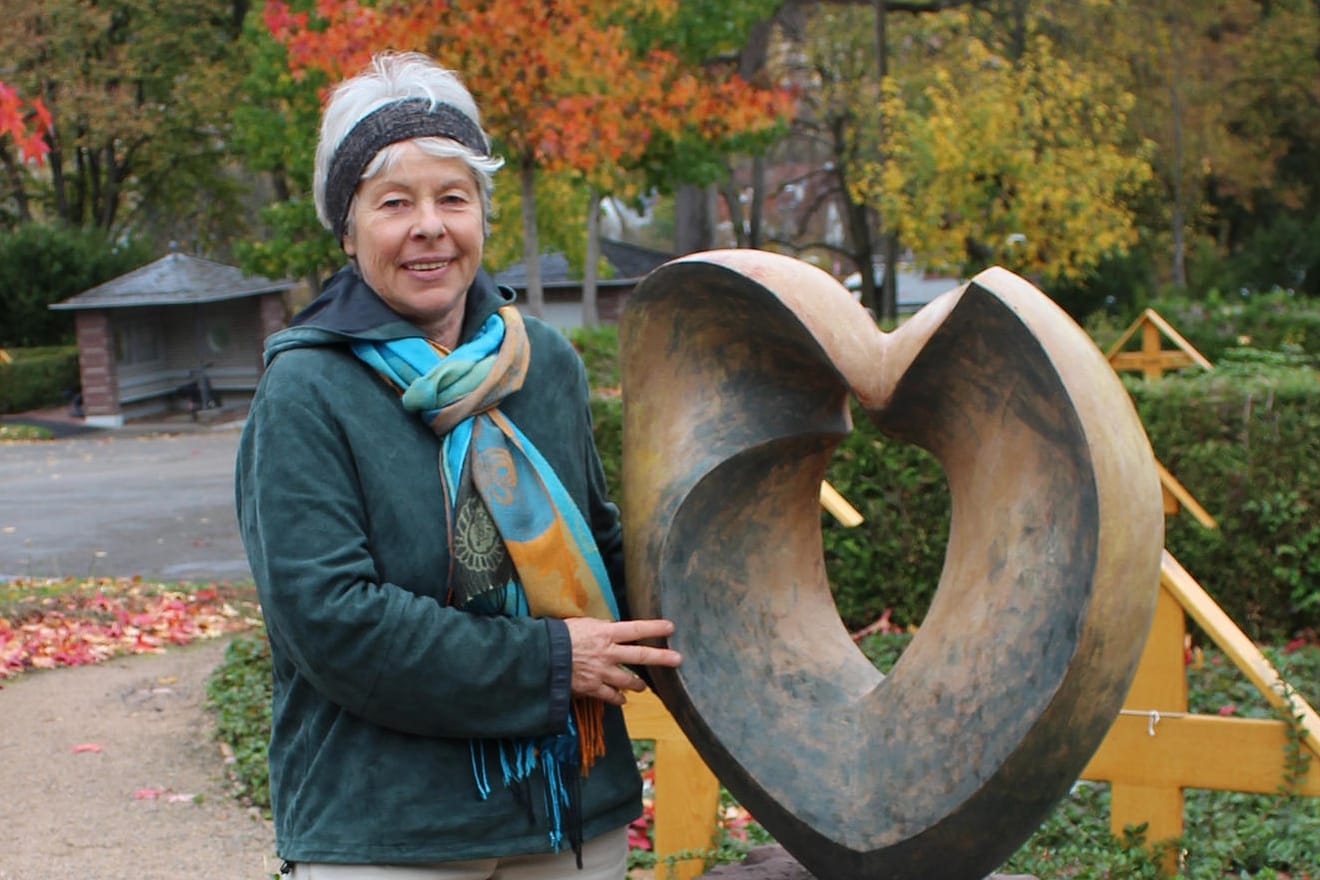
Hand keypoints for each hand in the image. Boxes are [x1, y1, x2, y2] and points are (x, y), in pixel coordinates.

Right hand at [564, 617, 681, 705]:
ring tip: (643, 687)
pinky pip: (610, 696)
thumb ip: (599, 628)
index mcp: (605, 633)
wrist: (541, 658)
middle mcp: (608, 653)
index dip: (654, 628)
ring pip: (628, 681)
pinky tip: (622, 699)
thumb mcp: (581, 624)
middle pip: (641, 656)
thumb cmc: (558, 636)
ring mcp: (602, 672)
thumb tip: (610, 628)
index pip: (636, 629)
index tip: (671, 627)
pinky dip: (618, 698)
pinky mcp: (592, 688)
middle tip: (678, 659)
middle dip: (662, 658)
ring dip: (638, 684)